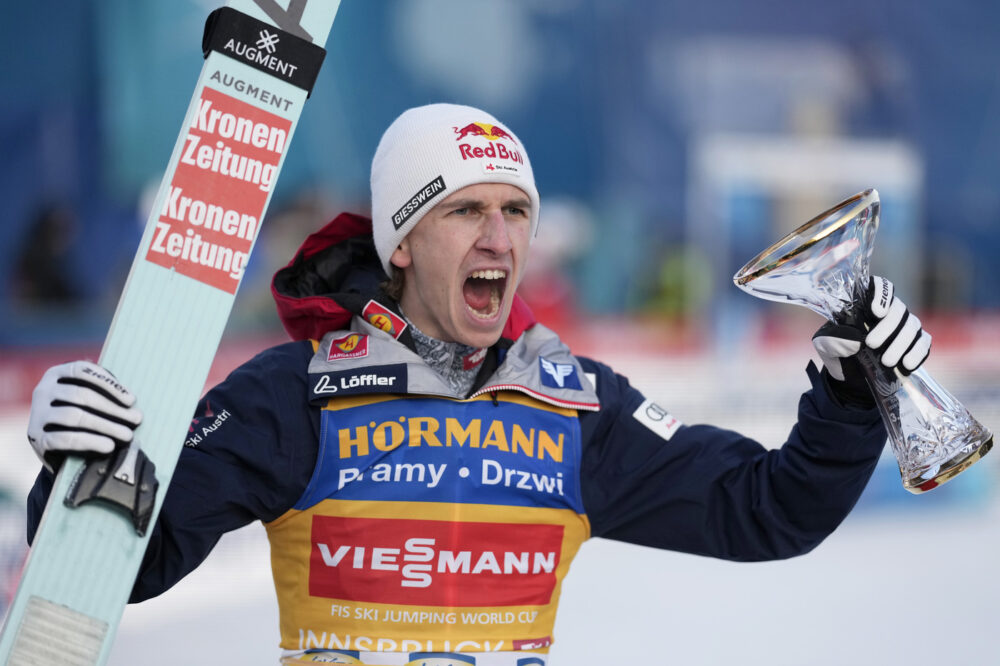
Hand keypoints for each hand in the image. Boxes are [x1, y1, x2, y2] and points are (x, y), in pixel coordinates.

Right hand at [27, 361, 142, 470]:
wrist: (58, 448)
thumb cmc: (83, 416)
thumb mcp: (90, 399)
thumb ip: (105, 393)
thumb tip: (132, 401)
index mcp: (56, 374)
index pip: (82, 371)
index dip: (109, 384)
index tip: (132, 400)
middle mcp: (43, 390)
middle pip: (81, 395)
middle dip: (113, 408)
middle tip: (136, 420)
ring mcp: (37, 414)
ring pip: (74, 416)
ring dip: (106, 425)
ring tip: (128, 435)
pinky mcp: (36, 437)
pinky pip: (64, 438)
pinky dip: (90, 441)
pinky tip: (109, 446)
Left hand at [812, 276, 930, 404]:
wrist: (849, 377)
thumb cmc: (837, 352)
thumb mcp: (825, 344)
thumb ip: (835, 338)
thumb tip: (856, 340)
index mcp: (866, 303)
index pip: (880, 287)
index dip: (881, 294)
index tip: (876, 312)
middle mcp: (889, 311)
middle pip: (898, 309)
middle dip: (887, 327)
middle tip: (871, 344)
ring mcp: (904, 327)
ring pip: (912, 327)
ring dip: (900, 344)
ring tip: (886, 362)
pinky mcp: (915, 344)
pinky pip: (923, 343)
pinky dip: (917, 353)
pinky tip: (906, 364)